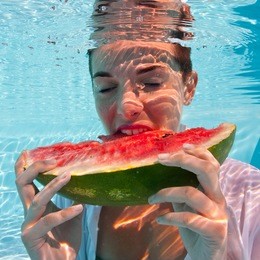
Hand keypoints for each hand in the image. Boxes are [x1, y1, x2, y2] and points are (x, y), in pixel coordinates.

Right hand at [15, 152, 82, 259]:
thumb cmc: (66, 238)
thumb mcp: (73, 214)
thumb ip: (75, 198)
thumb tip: (87, 181)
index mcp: (36, 205)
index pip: (25, 182)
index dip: (23, 166)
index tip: (27, 151)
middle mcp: (29, 212)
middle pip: (22, 184)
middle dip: (36, 168)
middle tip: (54, 160)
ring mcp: (29, 225)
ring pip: (37, 200)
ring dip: (53, 186)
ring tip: (68, 175)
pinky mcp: (32, 238)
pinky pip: (49, 221)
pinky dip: (65, 213)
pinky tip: (79, 208)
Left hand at [148, 144, 226, 259]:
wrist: (207, 256)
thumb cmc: (194, 227)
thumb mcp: (186, 205)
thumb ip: (181, 188)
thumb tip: (161, 171)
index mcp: (212, 190)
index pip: (211, 164)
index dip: (199, 152)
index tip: (181, 145)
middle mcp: (218, 199)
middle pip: (207, 170)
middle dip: (183, 160)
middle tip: (161, 159)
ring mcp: (218, 214)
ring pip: (191, 193)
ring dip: (166, 193)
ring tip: (151, 199)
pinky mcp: (215, 231)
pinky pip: (189, 219)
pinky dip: (170, 217)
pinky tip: (159, 220)